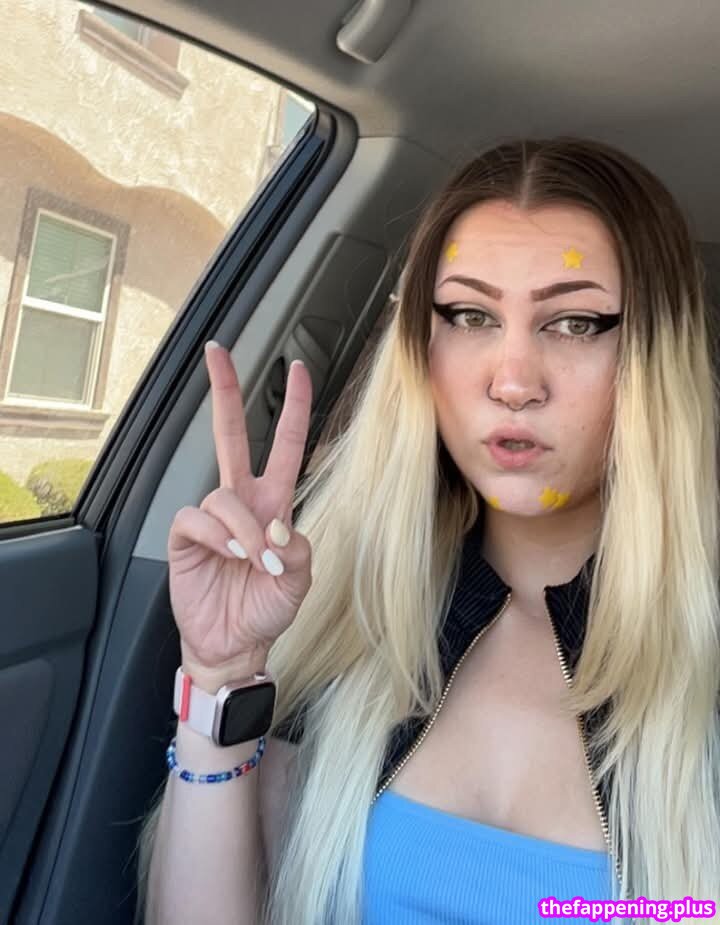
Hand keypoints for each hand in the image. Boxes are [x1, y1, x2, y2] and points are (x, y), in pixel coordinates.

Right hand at [168, 342, 313, 674]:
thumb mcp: (299, 581)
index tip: (297, 369)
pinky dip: (217, 536)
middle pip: (230, 434)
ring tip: (253, 561)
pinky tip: (227, 556)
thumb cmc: (266, 609)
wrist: (234, 645)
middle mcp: (242, 502)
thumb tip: (275, 526)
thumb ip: (297, 550)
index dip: (293, 408)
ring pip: (222, 496)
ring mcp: (212, 518)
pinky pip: (196, 519)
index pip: (283, 446)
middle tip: (217, 350)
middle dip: (225, 391)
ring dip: (243, 530)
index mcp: (274, 504)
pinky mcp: (184, 537)